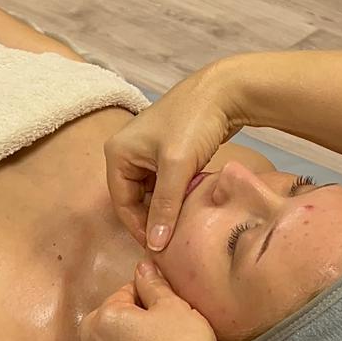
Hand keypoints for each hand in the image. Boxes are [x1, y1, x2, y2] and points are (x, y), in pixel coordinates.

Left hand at [77, 263, 222, 340]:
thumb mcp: (173, 306)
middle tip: (158, 322)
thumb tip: (142, 267)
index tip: (164, 303)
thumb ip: (152, 284)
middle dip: (127, 315)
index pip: (123, 293)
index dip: (147, 293)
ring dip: (114, 338)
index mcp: (105, 317)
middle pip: (106, 316)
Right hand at [105, 60, 244, 249]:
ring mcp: (146, 151)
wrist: (224, 91)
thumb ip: (165, 207)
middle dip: (153, 219)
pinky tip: (190, 206)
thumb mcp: (177, 167)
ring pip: (151, 192)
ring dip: (166, 208)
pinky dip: (175, 195)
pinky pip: (164, 183)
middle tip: (173, 241)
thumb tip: (155, 246)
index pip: (122, 203)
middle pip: (134, 199)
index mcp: (117, 153)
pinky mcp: (166, 151)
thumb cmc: (194, 123)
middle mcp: (126, 152)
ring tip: (183, 226)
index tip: (160, 249)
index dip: (140, 228)